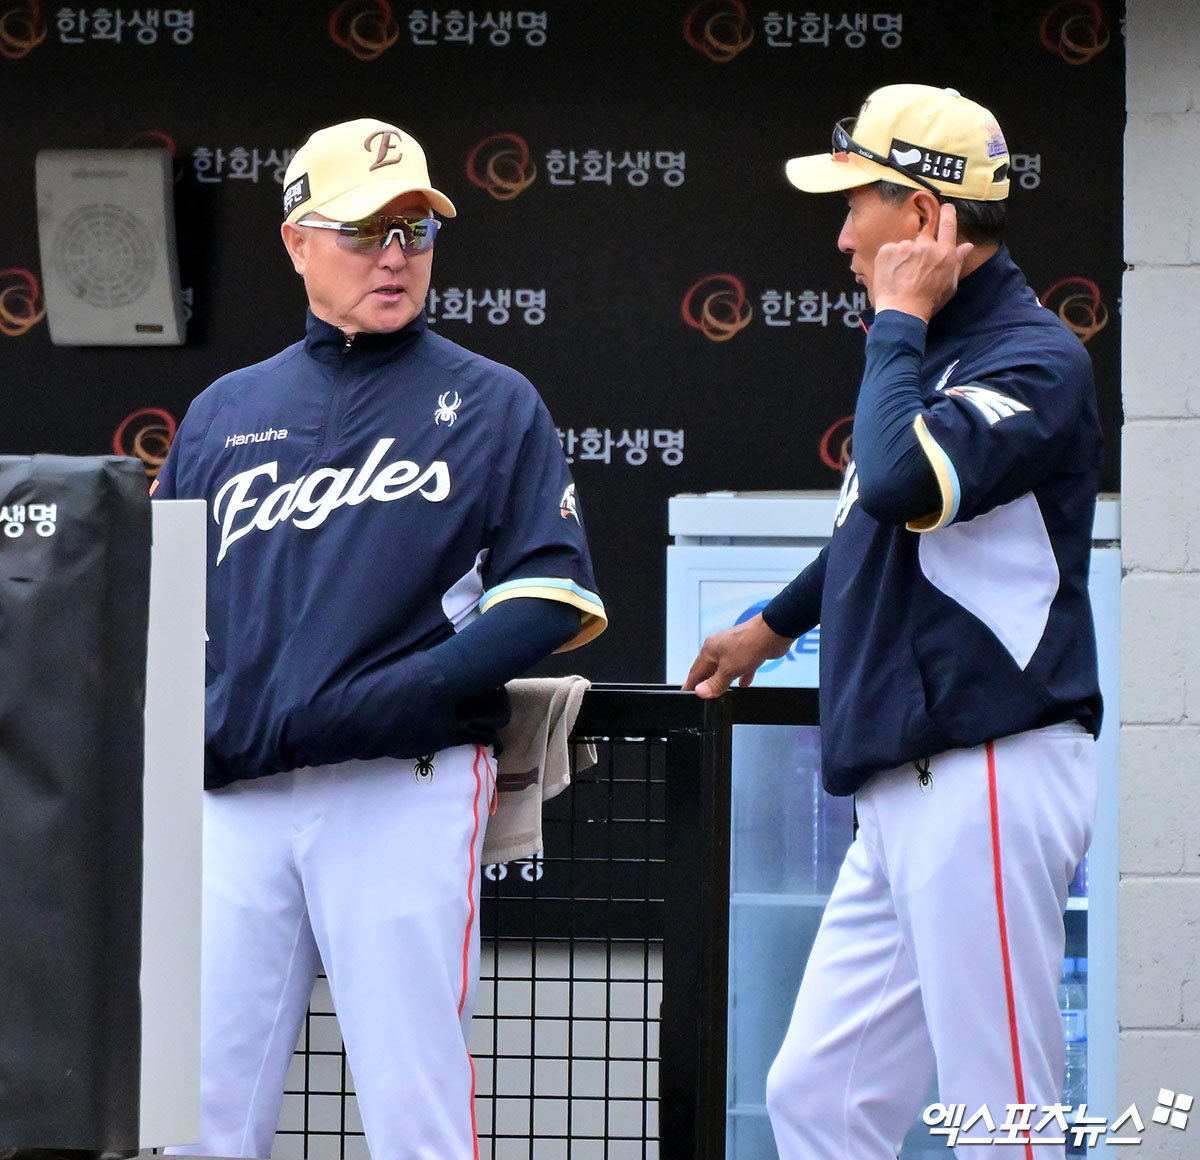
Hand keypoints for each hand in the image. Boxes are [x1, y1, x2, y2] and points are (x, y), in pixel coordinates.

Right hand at [682, 614, 792, 698]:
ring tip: (721, 692)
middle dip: (707, 683)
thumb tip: (701, 692)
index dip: (691, 684)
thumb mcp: (728, 670)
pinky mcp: (748, 652)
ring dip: (724, 680)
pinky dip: (741, 676)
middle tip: (704, 696)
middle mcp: (720, 647)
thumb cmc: (749, 644)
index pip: (695, 671)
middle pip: (709, 669)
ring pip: (725, 669)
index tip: (687, 693)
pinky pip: (741, 667)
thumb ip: (715, 684)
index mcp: (710, 649)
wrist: (773, 633)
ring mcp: (734, 649)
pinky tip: (743, 683)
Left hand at [872, 202, 973, 321]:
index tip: (946, 208)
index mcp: (944, 253)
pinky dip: (890, 260)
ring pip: (906, 245)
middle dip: (921, 246)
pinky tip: (891, 274)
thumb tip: (967, 246)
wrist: (901, 312)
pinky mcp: (887, 250)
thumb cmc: (928, 302)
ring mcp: (905, 246)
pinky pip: (890, 250)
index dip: (947, 213)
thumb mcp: (950, 285)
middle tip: (915, 265)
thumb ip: (957, 262)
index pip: (948, 224)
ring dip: (904, 256)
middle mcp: (925, 246)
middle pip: (925, 235)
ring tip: (901, 276)